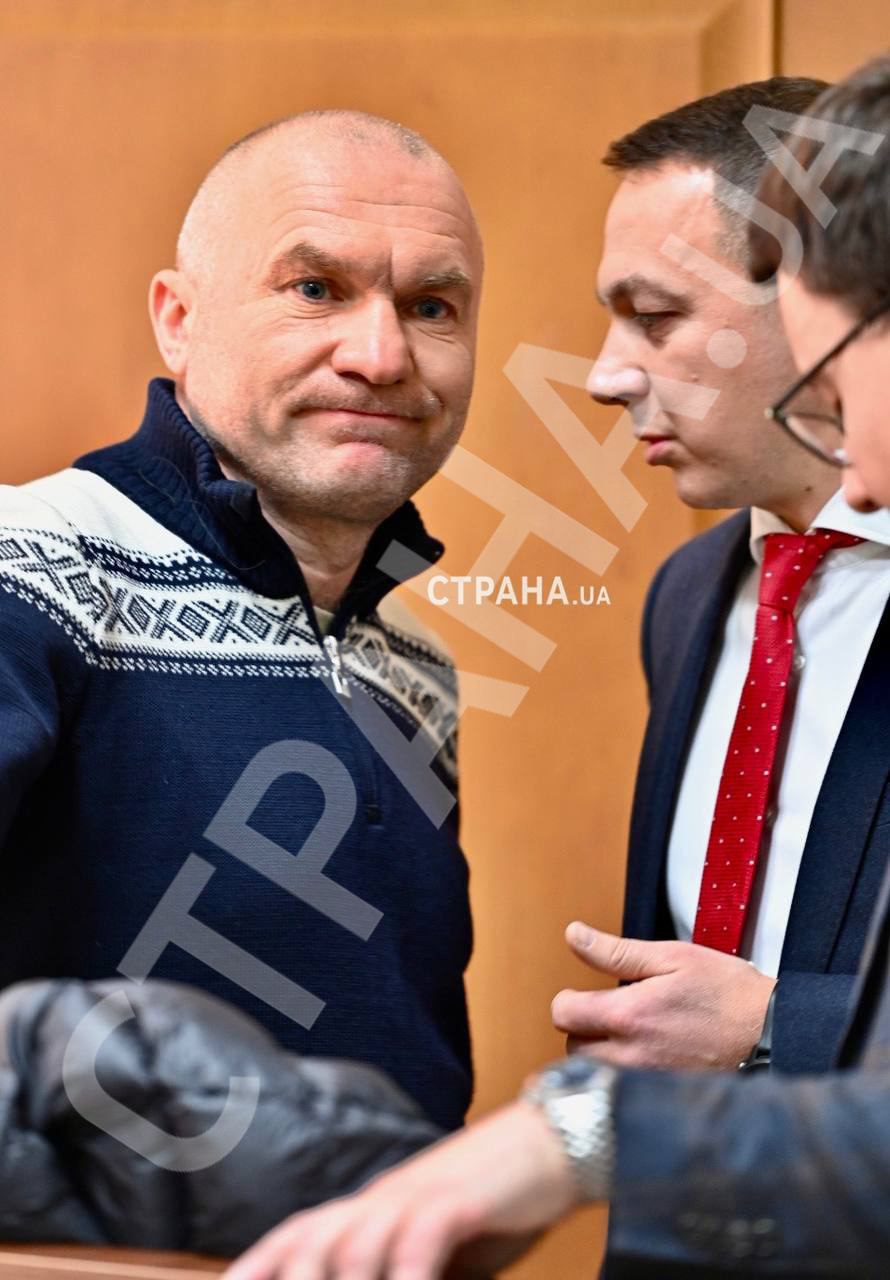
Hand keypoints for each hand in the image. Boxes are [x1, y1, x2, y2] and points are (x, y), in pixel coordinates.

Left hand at [224, 1100, 580, 1279]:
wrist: (552, 1139)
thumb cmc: (495, 1201)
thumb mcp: (435, 1243)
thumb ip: (402, 1267)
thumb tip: (387, 1278)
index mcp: (373, 1204)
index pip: (300, 1232)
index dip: (258, 1262)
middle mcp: (385, 1197)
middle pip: (314, 1238)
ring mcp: (419, 1195)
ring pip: (356, 1245)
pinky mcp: (460, 1200)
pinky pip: (421, 1239)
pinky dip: (409, 1275)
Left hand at [552, 922, 774, 1069]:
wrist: (772, 1035)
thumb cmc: (725, 991)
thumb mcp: (671, 957)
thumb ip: (615, 951)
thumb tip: (573, 934)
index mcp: (629, 1015)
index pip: (563, 1013)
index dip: (570, 1000)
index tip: (587, 996)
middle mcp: (631, 1056)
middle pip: (573, 1048)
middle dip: (584, 1029)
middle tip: (612, 1016)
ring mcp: (646, 1083)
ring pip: (594, 1074)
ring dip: (600, 1056)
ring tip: (629, 1038)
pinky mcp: (661, 1099)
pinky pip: (621, 1091)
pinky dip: (622, 1078)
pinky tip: (646, 1061)